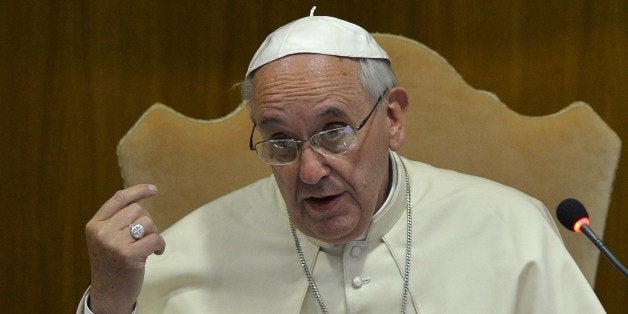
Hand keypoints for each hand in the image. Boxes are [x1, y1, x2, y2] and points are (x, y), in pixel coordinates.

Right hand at [85, 184, 165, 312]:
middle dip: (147, 221)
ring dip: (153, 234)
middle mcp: (102, 232)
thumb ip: (116, 221)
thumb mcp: (105, 240)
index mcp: (94, 225)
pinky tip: (156, 253)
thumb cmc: (112, 264)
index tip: (153, 189)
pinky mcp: (129, 255)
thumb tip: (140, 201)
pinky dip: (160, 245)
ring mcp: (114, 243)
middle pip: (137, 210)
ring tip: (147, 246)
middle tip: (143, 237)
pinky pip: (155, 238)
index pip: (119, 199)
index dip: (138, 191)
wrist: (109, 293)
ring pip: (148, 223)